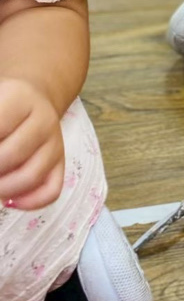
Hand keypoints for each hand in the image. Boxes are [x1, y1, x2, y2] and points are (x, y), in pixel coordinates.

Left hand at [0, 78, 64, 210]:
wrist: (31, 100)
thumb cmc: (1, 104)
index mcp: (19, 98)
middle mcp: (44, 119)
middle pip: (10, 156)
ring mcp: (55, 143)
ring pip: (30, 177)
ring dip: (3, 188)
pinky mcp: (60, 162)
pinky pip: (51, 191)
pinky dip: (29, 202)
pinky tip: (8, 199)